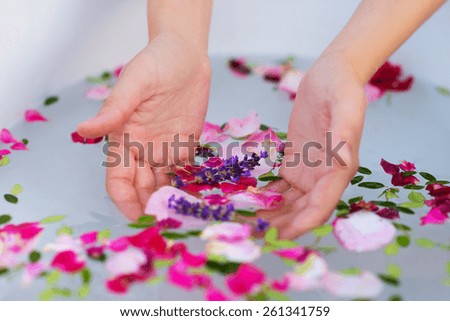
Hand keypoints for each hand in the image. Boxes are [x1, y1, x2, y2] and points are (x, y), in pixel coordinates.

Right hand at [78, 32, 210, 219]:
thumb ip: (114, 109)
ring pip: (160, 186)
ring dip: (165, 203)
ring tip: (179, 220)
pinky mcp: (184, 147)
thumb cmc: (157, 63)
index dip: (125, 200)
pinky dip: (183, 190)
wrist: (187, 55)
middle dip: (148, 208)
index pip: (118, 179)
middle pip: (140, 188)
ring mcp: (163, 149)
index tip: (139, 218)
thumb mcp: (135, 82)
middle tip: (164, 225)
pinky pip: (181, 175)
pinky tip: (192, 203)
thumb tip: (82, 131)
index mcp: (123, 138)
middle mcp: (141, 149)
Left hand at [258, 52, 366, 238]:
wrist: (332, 74)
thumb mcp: (346, 105)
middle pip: (301, 211)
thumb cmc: (342, 87)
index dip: (301, 224)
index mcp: (339, 170)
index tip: (277, 236)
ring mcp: (309, 171)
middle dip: (279, 226)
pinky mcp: (296, 162)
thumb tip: (344, 162)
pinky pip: (280, 188)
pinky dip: (265, 197)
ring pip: (289, 203)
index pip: (320, 207)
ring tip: (244, 221)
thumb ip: (344, 133)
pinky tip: (246, 201)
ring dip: (270, 215)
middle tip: (250, 233)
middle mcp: (324, 177)